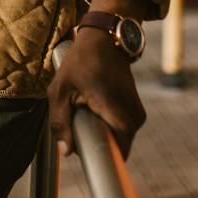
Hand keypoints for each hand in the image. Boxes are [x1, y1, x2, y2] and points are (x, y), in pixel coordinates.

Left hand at [47, 28, 147, 159]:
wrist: (106, 39)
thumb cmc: (81, 62)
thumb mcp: (60, 90)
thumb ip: (60, 123)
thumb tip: (66, 152)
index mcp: (118, 115)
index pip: (116, 154)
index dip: (98, 158)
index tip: (82, 149)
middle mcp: (135, 118)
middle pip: (114, 147)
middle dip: (95, 140)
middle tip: (77, 117)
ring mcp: (138, 115)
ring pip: (117, 138)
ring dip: (100, 131)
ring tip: (85, 107)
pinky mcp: (136, 112)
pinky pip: (119, 129)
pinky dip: (106, 123)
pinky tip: (95, 105)